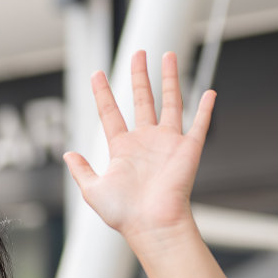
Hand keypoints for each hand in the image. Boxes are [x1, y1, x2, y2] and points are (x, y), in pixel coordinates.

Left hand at [62, 50, 213, 242]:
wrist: (151, 225)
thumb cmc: (123, 213)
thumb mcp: (93, 190)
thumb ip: (81, 170)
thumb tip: (68, 153)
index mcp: (122, 148)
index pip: (110, 112)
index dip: (103, 93)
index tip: (97, 73)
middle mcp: (145, 141)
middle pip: (142, 99)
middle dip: (139, 75)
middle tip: (139, 52)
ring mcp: (167, 142)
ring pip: (170, 102)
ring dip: (170, 78)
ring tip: (167, 56)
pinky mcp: (188, 149)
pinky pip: (199, 124)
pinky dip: (205, 109)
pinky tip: (210, 92)